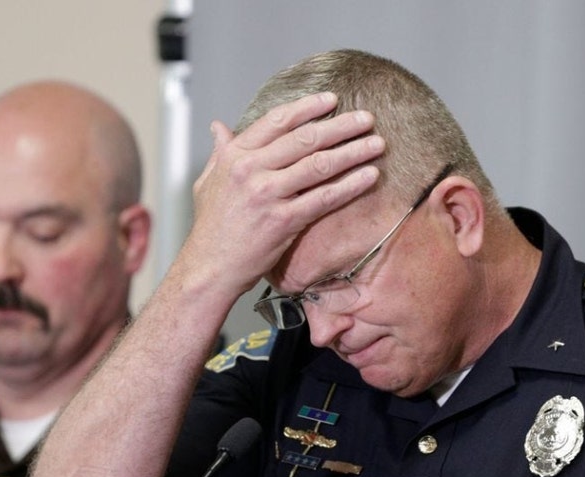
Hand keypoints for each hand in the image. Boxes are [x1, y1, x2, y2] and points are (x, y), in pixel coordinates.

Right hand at [184, 92, 384, 295]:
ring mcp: (267, 194)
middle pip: (304, 138)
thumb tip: (219, 127)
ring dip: (353, 151)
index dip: (307, 107)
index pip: (276, 121)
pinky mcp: (283, 220)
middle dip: (340, 126)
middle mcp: (250, 170)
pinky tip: (370, 175)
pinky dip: (351, 185)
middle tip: (366, 117)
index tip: (331, 100)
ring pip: (319, 164)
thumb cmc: (211, 228)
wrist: (209, 268)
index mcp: (234, 156)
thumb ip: (219, 152)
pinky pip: (324, 198)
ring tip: (377, 143)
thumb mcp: (207, 182)